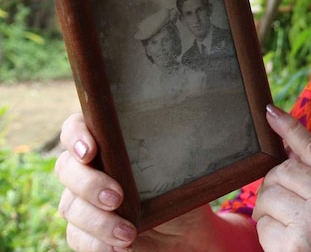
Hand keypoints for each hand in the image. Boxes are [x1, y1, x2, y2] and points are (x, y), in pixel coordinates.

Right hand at [55, 113, 258, 251]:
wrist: (185, 230)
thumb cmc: (181, 187)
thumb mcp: (181, 165)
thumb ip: (168, 149)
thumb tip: (181, 128)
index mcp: (109, 142)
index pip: (77, 127)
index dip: (76, 135)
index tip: (90, 150)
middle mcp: (89, 168)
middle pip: (67, 169)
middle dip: (90, 185)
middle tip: (117, 198)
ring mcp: (81, 200)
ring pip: (71, 207)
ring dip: (99, 222)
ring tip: (128, 234)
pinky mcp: (83, 231)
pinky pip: (78, 237)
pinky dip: (98, 244)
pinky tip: (120, 246)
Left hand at [253, 105, 310, 251]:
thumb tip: (288, 148)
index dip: (290, 128)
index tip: (270, 112)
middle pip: (282, 171)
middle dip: (271, 186)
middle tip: (278, 206)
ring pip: (268, 196)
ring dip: (266, 212)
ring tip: (284, 227)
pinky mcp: (294, 243)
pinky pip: (263, 226)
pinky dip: (266, 236)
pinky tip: (284, 245)